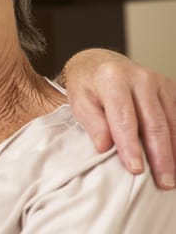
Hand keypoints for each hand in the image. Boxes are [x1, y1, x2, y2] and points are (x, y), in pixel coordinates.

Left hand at [63, 48, 175, 189]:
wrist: (100, 63)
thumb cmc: (88, 86)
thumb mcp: (79, 101)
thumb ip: (93, 123)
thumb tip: (105, 147)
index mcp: (114, 80)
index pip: (125, 119)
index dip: (131, 147)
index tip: (136, 170)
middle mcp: (141, 79)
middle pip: (155, 123)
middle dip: (160, 156)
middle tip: (163, 182)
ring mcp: (159, 82)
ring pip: (173, 122)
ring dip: (174, 152)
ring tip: (172, 177)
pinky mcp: (170, 88)